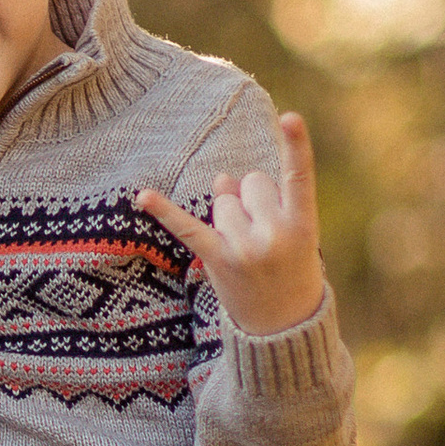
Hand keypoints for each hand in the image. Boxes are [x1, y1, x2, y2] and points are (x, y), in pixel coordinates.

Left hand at [138, 111, 326, 336]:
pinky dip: (164, 212)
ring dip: (230, 219)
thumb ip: (261, 202)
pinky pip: (188, 228)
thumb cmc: (292, 272)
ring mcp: (245, 249)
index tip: (289, 116)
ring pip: (223, 202)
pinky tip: (142, 196)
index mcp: (303, 226)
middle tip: (267, 239)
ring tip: (247, 252)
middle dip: (254, 201)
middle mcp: (274, 235)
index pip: (299, 177)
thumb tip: (221, 178)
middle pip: (251, 183)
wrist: (284, 329)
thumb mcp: (291, 235)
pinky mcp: (217, 261)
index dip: (297, 146)